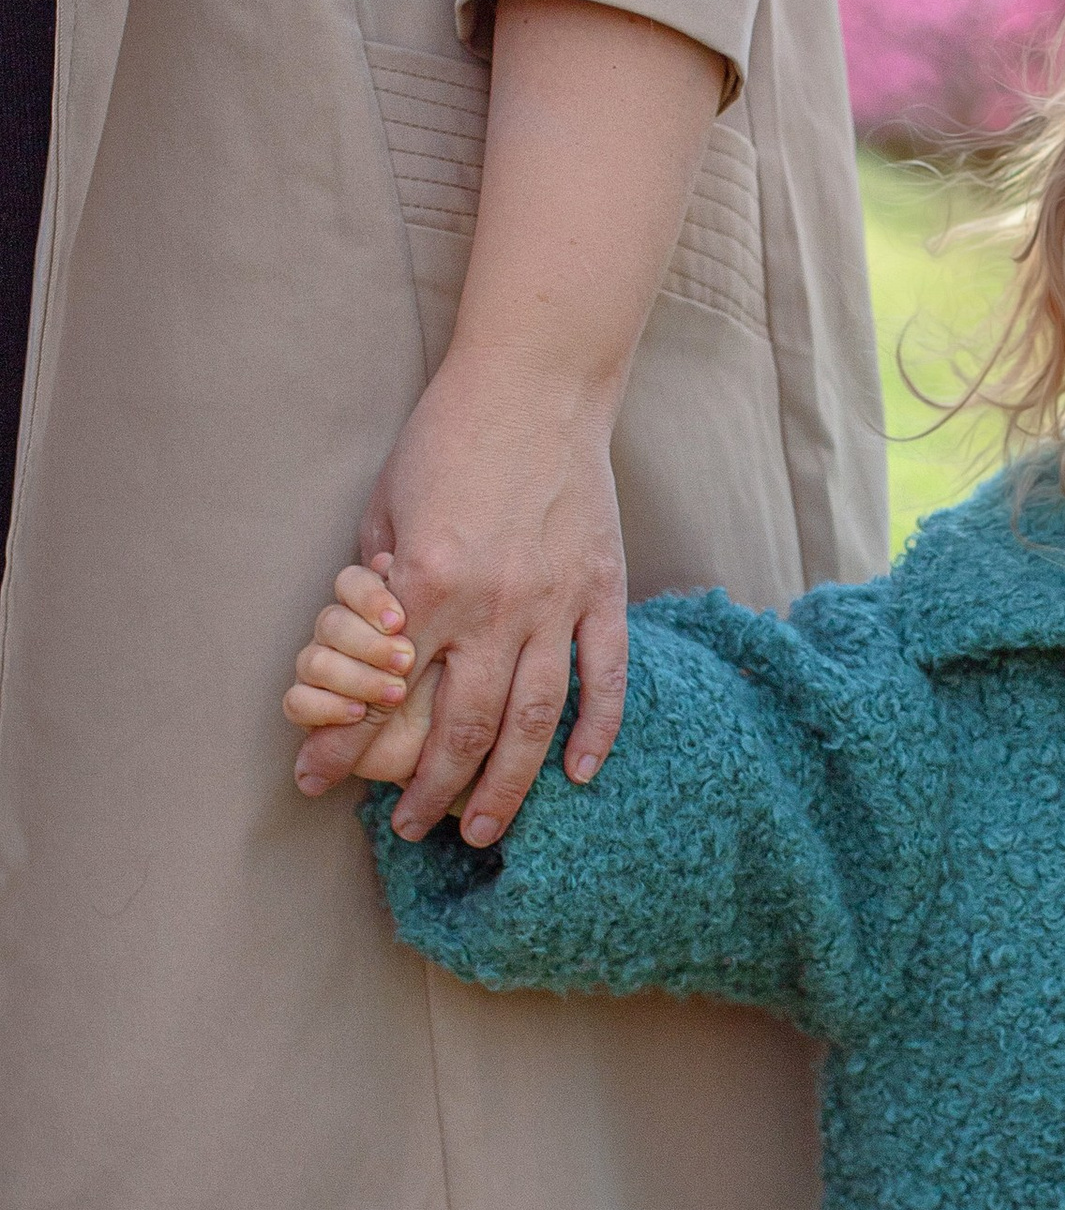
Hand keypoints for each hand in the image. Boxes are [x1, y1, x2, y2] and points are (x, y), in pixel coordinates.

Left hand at [282, 0, 719, 846]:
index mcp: (429, 582)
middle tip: (408, 826)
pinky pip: (603, 676)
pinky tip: (580, 775)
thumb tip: (357, 663)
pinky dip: (597, 731)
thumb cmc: (448, 437)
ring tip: (481, 827)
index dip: (344, 744)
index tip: (316, 782)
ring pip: (533, 719)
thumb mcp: (385, 508)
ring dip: (505, 783)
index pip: (381, 689)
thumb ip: (375, 589)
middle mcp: (494, 604)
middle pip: (462, 726)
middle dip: (427, 787)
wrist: (537, 382)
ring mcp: (555, 602)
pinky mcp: (599, 590)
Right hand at [287, 566, 437, 789]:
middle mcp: (343, 638)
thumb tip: (393, 567)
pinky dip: (326, 706)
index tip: (399, 620)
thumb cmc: (461, 686)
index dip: (367, 597)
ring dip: (354, 677)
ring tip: (395, 693)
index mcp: (373, 610)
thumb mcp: (457, 648)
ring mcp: (325, 673)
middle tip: (406, 661)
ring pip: (312, 660)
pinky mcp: (314, 712)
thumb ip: (428, 610)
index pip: (351, 584)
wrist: (456, 745)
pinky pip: (297, 702)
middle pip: (330, 622)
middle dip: (368, 644)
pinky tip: (359, 712)